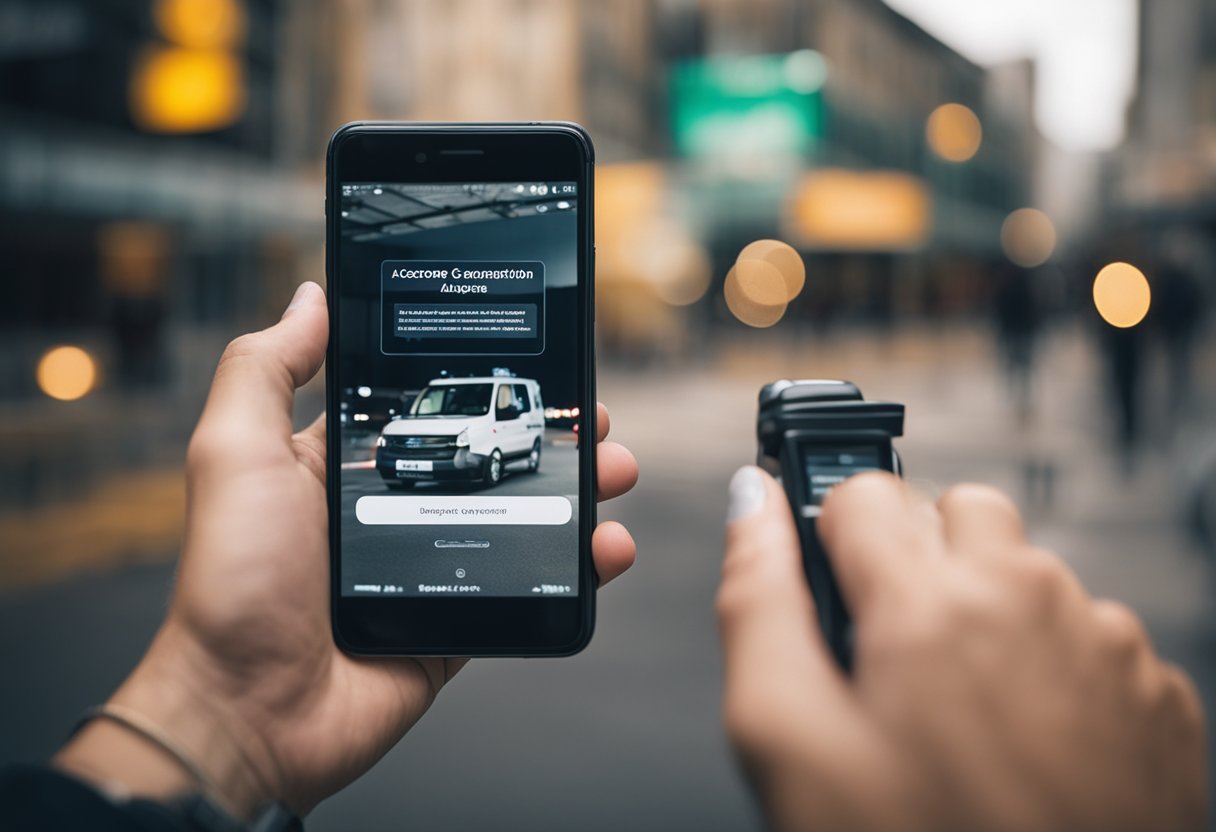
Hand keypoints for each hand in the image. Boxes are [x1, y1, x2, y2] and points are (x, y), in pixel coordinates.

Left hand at [55, 282, 638, 815]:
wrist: (251, 711)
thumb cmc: (233, 582)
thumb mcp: (238, 453)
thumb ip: (267, 369)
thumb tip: (308, 298)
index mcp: (346, 464)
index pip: (429, 406)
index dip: (483, 384)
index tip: (532, 366)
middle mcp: (396, 509)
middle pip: (493, 458)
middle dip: (551, 436)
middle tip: (593, 422)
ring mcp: (434, 566)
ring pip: (526, 519)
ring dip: (579, 494)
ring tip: (613, 475)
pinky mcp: (460, 620)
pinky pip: (532, 586)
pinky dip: (579, 568)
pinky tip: (605, 548)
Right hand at [718, 467, 1206, 831]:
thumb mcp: (787, 742)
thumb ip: (756, 603)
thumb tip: (752, 507)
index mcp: (931, 605)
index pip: (861, 491)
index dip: (828, 540)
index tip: (831, 584)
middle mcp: (1031, 601)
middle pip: (956, 510)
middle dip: (916, 560)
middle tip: (895, 653)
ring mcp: (1105, 646)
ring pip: (1026, 570)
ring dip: (987, 610)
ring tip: (961, 711)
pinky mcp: (1154, 693)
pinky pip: (1089, 632)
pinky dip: (1052, 662)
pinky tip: (1026, 739)